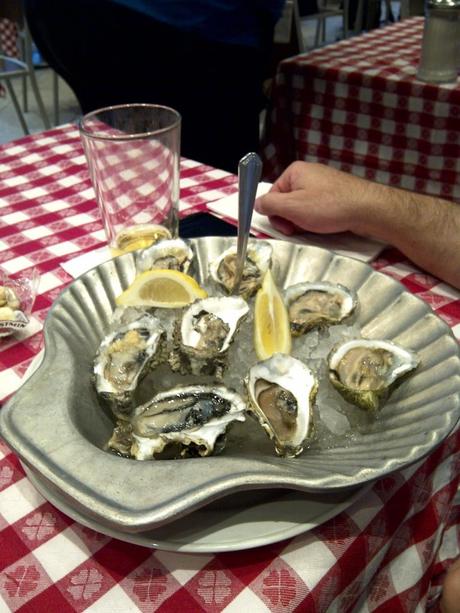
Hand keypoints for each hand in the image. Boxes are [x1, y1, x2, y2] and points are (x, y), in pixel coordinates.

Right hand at [255, 161, 376, 235]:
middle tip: (300, 229)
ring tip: (315, 227)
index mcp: (294, 172)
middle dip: (290, 219)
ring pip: (301, 207)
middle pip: (286, 201)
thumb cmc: (328, 206)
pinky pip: (316, 208)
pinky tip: (325, 224)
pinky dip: (316, 218)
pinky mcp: (334, 194)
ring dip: (303, 221)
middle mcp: (307, 174)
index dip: (275, 215)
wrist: (367, 209)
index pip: (272, 196)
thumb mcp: (292, 207)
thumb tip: (255, 203)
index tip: (286, 228)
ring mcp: (322, 183)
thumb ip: (269, 205)